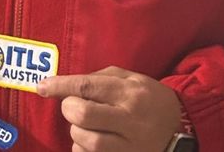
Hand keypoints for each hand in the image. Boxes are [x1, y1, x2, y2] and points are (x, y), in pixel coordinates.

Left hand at [38, 65, 181, 151]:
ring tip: (85, 125)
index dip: (59, 86)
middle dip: (69, 109)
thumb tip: (65, 85)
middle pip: (83, 115)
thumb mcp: (129, 78)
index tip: (41, 87)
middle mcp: (130, 120)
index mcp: (128, 92)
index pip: (86, 86)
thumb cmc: (148, 97)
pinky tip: (92, 141)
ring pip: (87, 142)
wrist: (182, 127)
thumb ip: (98, 78)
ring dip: (76, 132)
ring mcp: (131, 146)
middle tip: (72, 106)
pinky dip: (84, 150)